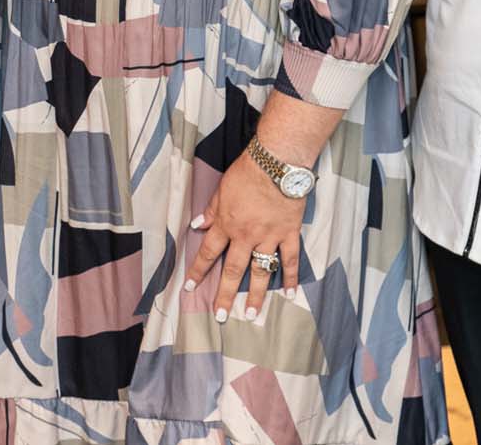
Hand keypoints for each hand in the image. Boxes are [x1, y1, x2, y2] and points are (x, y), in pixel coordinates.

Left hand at [184, 152, 306, 323]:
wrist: (276, 163)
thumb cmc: (247, 172)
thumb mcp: (221, 189)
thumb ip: (211, 210)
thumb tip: (197, 226)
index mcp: (227, 224)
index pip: (208, 253)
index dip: (198, 272)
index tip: (189, 288)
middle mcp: (246, 236)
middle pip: (233, 270)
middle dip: (225, 295)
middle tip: (220, 316)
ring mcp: (269, 237)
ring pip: (261, 271)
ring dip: (256, 295)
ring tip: (251, 315)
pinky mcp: (289, 234)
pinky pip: (290, 260)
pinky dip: (290, 277)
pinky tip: (290, 294)